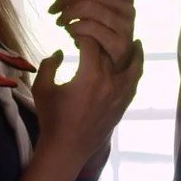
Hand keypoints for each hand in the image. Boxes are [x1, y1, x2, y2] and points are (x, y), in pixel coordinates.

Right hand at [32, 36, 143, 165]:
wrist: (66, 149)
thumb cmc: (52, 118)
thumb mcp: (42, 88)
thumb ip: (49, 64)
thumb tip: (62, 51)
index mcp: (90, 75)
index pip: (91, 42)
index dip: (82, 33)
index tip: (74, 31)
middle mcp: (110, 81)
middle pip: (112, 50)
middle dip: (102, 38)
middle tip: (94, 33)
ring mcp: (120, 93)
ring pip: (132, 64)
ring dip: (132, 50)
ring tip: (134, 39)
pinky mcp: (124, 103)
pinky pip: (135, 81)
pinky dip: (137, 68)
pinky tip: (136, 60)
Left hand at [48, 0, 136, 70]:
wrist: (114, 70)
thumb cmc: (101, 38)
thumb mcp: (90, 14)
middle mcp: (127, 8)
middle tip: (53, 10)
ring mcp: (125, 26)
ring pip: (88, 7)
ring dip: (68, 14)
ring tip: (60, 22)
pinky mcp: (120, 44)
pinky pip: (90, 28)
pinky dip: (75, 28)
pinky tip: (71, 32)